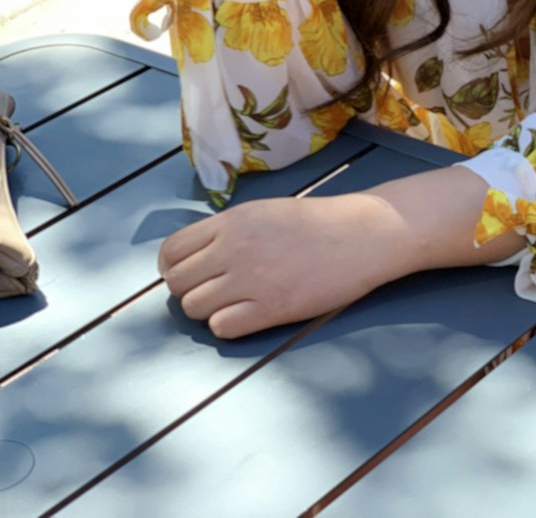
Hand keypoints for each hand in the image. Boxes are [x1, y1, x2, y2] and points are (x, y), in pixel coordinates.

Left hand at [158, 194, 403, 338]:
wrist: (360, 235)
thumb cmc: (315, 223)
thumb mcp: (263, 212)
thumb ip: (227, 231)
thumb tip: (193, 257)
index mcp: (232, 221)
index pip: (172, 250)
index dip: (173, 267)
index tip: (190, 273)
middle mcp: (234, 248)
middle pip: (178, 283)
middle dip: (189, 290)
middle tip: (212, 290)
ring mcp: (251, 279)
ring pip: (194, 308)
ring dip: (207, 309)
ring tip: (233, 302)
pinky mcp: (270, 308)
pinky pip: (221, 327)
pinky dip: (228, 325)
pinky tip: (248, 314)